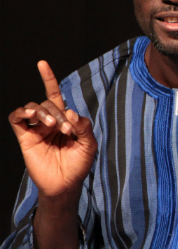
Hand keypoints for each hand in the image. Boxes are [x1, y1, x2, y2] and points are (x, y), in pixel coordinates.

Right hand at [8, 61, 97, 198]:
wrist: (65, 185)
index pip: (55, 94)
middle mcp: (49, 121)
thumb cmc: (79, 164)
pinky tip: (30, 114)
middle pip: (50, 103)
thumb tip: (70, 112)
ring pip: (33, 107)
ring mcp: (36, 128)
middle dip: (60, 113)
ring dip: (43, 112)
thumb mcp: (88, 144)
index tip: (41, 63)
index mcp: (65, 119)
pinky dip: (21, 112)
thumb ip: (83, 126)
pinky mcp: (25, 138)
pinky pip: (16, 119)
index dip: (49, 78)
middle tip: (67, 131)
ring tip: (52, 125)